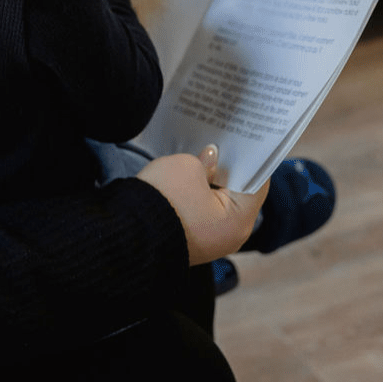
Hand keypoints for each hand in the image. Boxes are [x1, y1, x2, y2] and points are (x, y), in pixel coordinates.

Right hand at [136, 145, 268, 265]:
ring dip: (212, 183)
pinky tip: (189, 178)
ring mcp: (209, 242)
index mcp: (238, 221)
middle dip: (228, 169)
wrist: (126, 233)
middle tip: (221, 144)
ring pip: (218, 205)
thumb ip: (207, 161)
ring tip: (203, 157)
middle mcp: (229, 237)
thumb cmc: (163, 199)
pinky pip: (202, 214)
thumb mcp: (189, 167)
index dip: (250, 157)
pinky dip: (198, 196)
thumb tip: (211, 159)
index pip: (256, 182)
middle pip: (238, 195)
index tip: (242, 138)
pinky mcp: (190, 242)